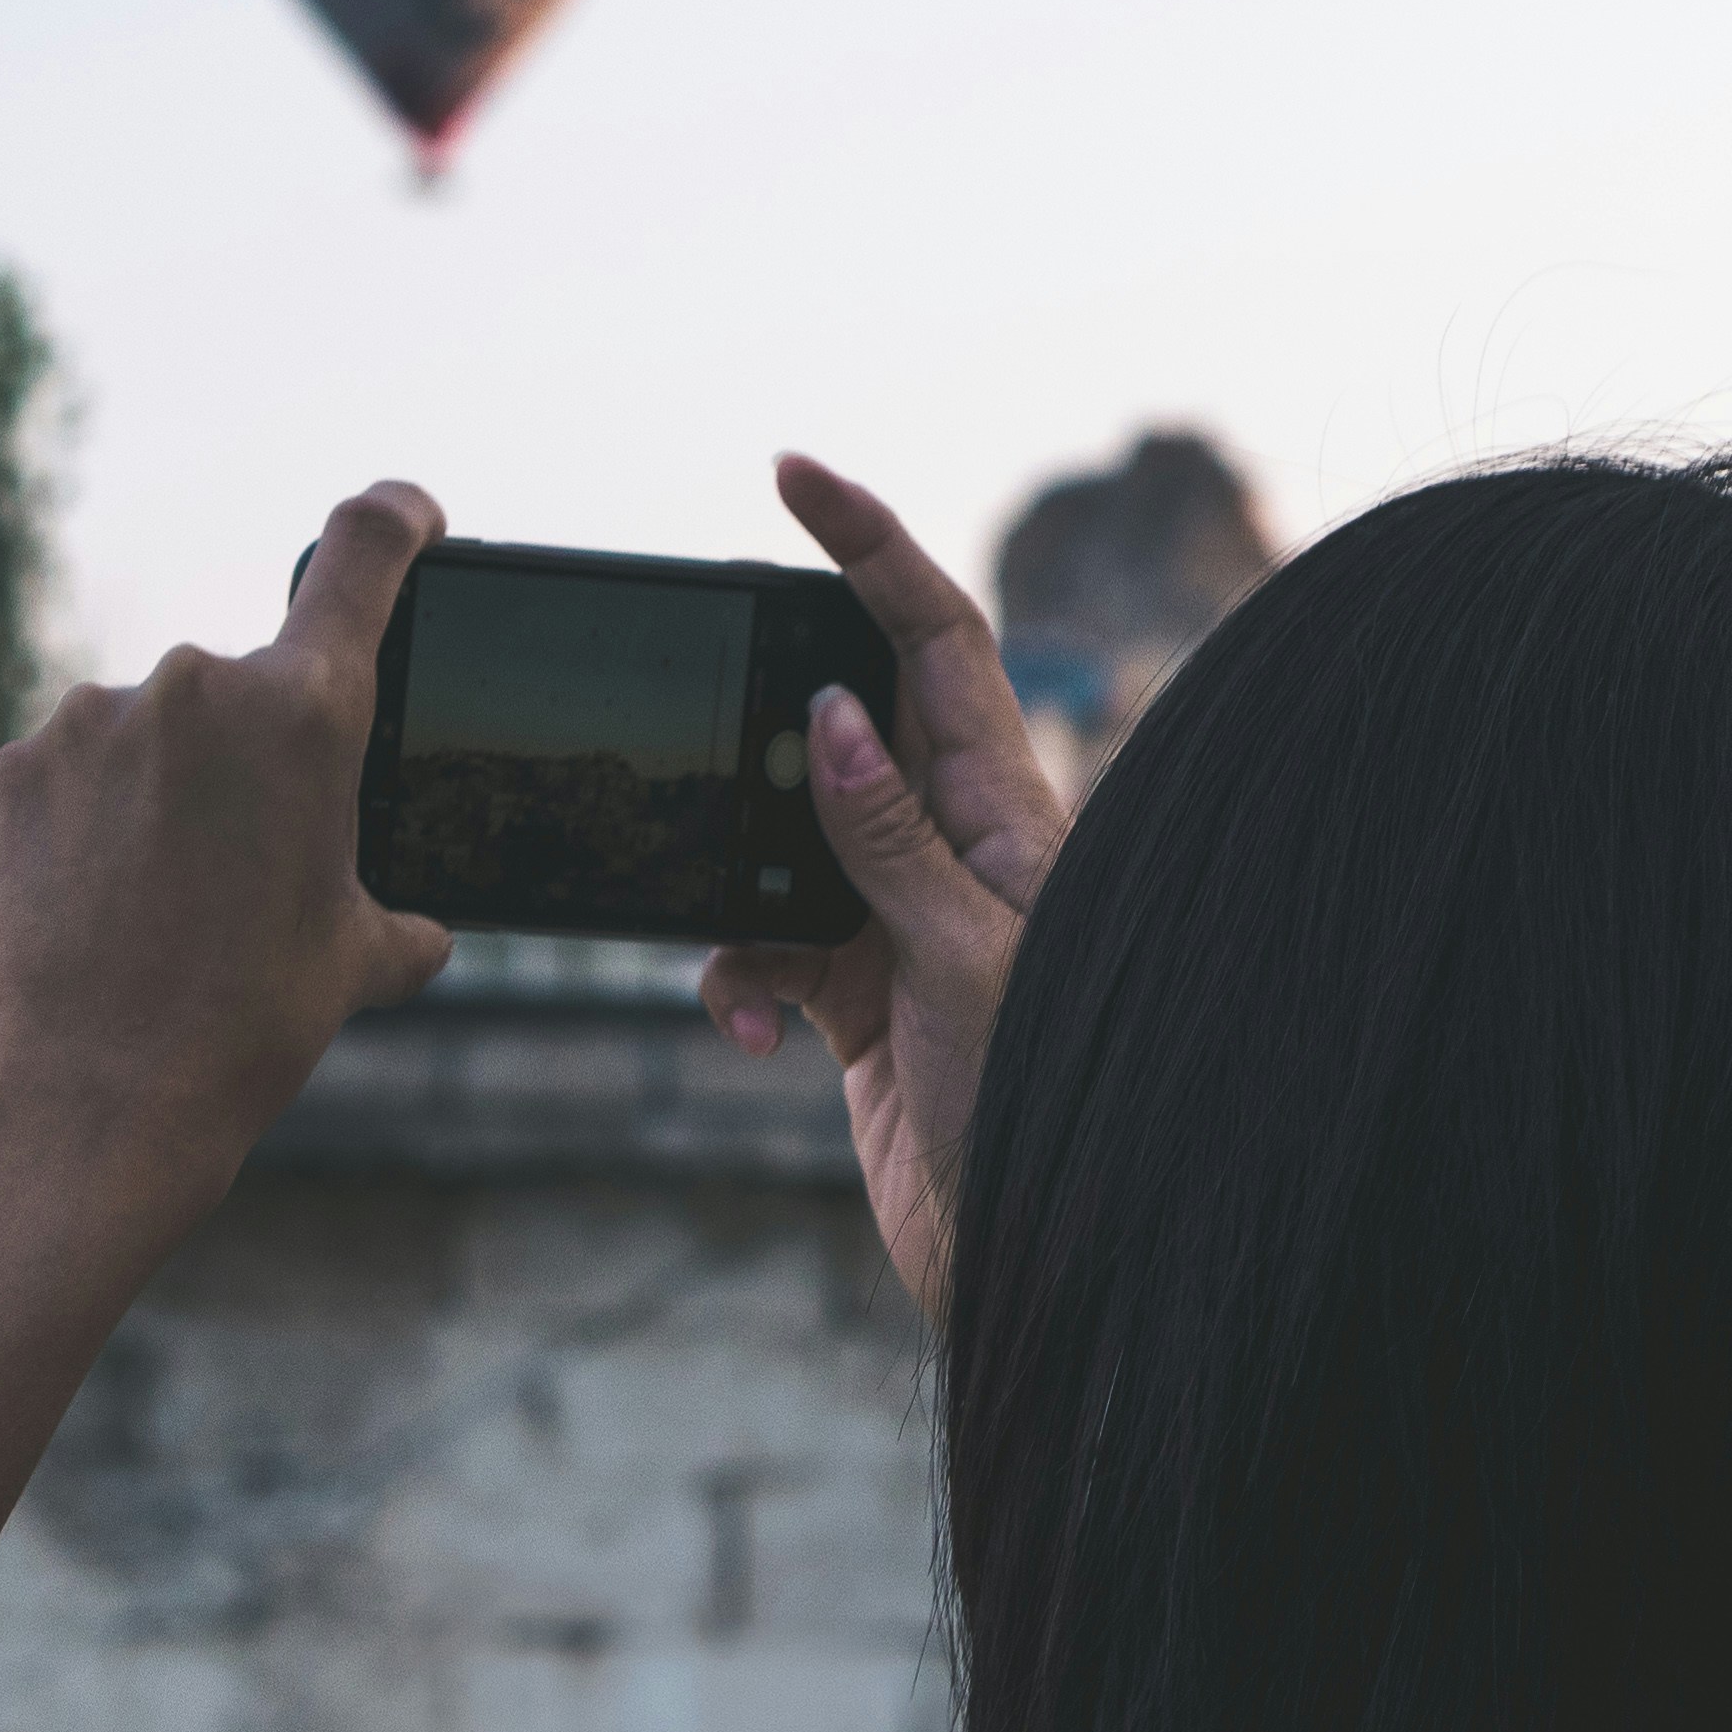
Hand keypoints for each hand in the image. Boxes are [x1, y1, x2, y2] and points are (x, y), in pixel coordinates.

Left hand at [0, 486, 452, 1186]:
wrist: (97, 1103)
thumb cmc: (249, 1028)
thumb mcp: (356, 962)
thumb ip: (396, 914)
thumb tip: (421, 930)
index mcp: (304, 711)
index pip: (361, 554)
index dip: (393, 520)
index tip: (406, 516)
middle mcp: (194, 688)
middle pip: (243, 691)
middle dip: (249, 762)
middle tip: (241, 871)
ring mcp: (86, 723)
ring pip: (146, 736)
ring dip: (160, 796)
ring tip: (158, 908)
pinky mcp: (5, 772)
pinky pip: (62, 779)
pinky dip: (82, 827)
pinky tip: (90, 909)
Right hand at [701, 454, 1069, 1313]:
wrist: (1022, 1254)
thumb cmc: (1034, 1106)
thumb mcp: (957, 959)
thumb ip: (885, 838)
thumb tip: (835, 711)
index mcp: (1008, 809)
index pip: (936, 638)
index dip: (869, 546)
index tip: (791, 477)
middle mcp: (956, 846)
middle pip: (846, 719)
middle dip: (763, 721)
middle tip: (697, 707)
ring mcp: (901, 915)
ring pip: (784, 838)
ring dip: (736, 883)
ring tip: (743, 947)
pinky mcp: (855, 991)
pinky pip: (766, 942)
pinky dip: (736, 979)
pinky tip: (746, 1033)